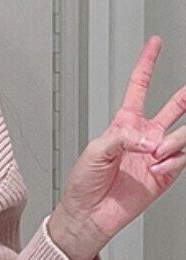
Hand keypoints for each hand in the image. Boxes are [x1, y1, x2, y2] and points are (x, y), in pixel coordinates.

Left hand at [49, 35, 185, 259]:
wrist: (87, 215)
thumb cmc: (83, 184)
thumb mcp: (95, 151)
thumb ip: (123, 137)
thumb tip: (150, 139)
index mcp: (123, 125)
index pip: (138, 88)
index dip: (147, 64)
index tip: (155, 44)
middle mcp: (143, 137)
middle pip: (174, 107)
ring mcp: (156, 155)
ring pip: (182, 133)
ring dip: (172, 140)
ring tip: (155, 153)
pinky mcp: (164, 175)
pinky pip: (181, 158)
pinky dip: (170, 161)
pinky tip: (156, 168)